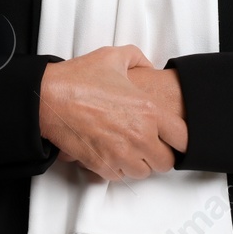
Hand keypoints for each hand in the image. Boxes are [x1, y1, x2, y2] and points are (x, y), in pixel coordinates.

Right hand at [38, 45, 186, 182]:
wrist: (49, 98)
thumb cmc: (78, 79)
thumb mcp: (115, 57)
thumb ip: (139, 59)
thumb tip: (149, 66)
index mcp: (148, 111)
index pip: (184, 138)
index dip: (181, 139)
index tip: (175, 138)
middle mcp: (139, 135)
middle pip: (166, 162)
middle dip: (160, 154)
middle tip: (150, 144)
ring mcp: (121, 153)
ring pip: (144, 172)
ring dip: (139, 163)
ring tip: (129, 148)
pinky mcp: (102, 165)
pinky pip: (120, 176)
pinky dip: (117, 168)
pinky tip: (111, 152)